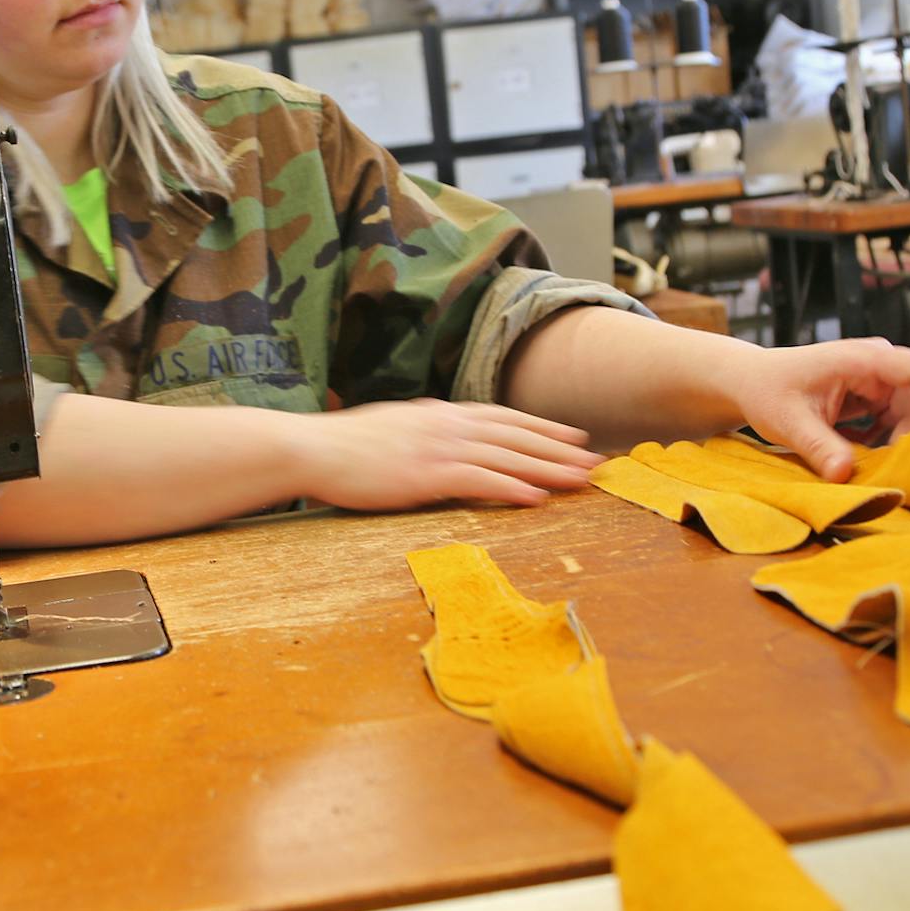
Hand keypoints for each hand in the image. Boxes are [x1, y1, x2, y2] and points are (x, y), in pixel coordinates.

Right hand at [291, 398, 603, 509]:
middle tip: (597, 460)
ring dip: (549, 468)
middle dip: (560, 448)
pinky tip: (537, 498)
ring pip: (508, 456)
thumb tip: (438, 434)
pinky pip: (480, 480)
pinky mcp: (427, 474)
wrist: (312, 448)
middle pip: (516, 435)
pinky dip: (512, 487)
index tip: (573, 436)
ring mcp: (438, 447)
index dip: (542, 426)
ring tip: (583, 480)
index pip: (502, 416)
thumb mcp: (392, 427)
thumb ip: (423, 429)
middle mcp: (446, 424)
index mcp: (439, 412)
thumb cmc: (343, 445)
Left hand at [729, 338, 909, 480]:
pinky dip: (889, 442)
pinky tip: (866, 457)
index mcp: (862, 359)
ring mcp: (875, 380)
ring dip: (905, 441)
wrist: (748, 383)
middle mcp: (876, 365)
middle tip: (907, 469)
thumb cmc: (765, 390)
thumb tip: (844, 474)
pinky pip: (897, 420)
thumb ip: (818, 446)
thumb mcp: (788, 422)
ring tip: (882, 466)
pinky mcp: (871, 396)